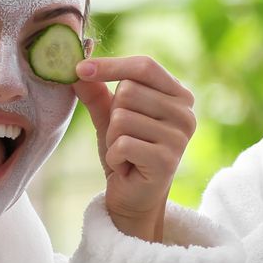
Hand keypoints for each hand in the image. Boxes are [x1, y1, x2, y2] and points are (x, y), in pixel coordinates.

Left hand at [74, 55, 199, 241]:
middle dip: (113, 115)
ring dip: (112, 138)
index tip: (80, 69)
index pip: (144, 66)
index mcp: (178, 95)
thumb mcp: (109, 116)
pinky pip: (122, 143)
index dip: (111, 65)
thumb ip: (96, 91)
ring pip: (122, 118)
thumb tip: (77, 68)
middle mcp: (185, 113)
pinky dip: (114, 157)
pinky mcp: (166, 160)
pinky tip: (126, 167)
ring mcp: (179, 137)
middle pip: (128, 91)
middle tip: (124, 137)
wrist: (134, 197)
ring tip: (126, 153)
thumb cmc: (127, 152)